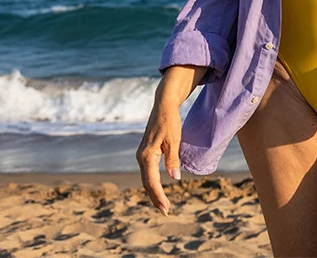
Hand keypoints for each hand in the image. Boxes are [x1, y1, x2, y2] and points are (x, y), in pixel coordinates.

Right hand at [136, 101, 182, 215]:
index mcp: (146, 155)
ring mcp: (142, 154)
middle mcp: (141, 156)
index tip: (166, 208)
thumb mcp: (174, 140)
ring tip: (163, 205)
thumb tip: (175, 178)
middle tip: (166, 212)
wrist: (163, 105)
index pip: (152, 181)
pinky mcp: (146, 152)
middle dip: (156, 198)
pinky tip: (158, 190)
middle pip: (147, 183)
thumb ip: (173, 160)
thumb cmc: (169, 120)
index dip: (159, 196)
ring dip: (154, 192)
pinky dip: (153, 183)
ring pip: (147, 178)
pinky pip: (148, 172)